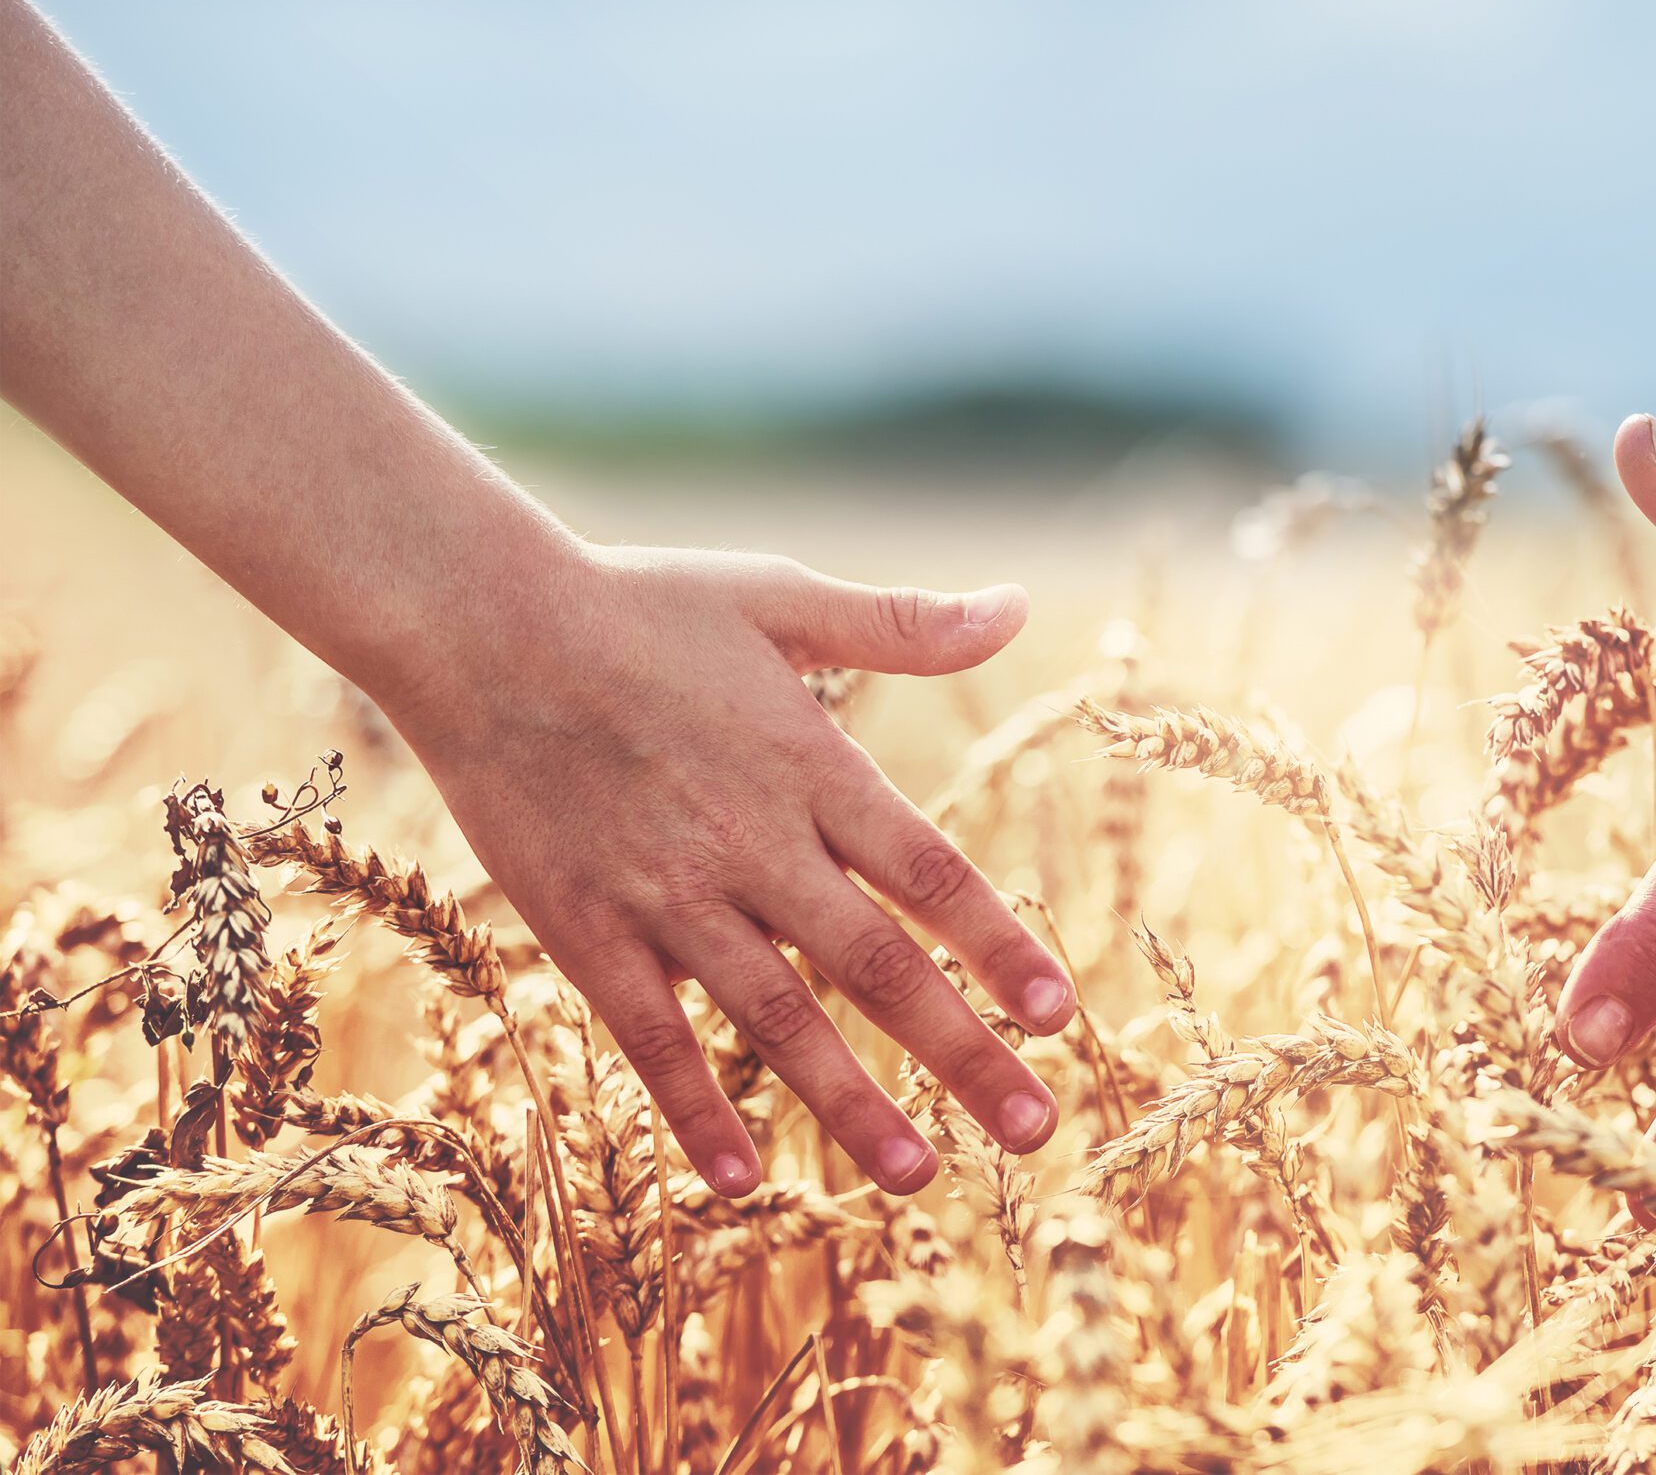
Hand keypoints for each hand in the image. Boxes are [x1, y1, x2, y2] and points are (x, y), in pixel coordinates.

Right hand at [379, 544, 1075, 1197]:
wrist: (475, 625)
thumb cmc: (637, 602)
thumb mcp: (780, 595)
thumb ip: (902, 624)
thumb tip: (1018, 605)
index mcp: (810, 767)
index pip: (930, 873)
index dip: (998, 946)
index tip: (1060, 1016)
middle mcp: (752, 845)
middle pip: (877, 967)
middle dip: (962, 1055)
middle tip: (1035, 1130)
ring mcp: (666, 898)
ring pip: (777, 1021)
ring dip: (851, 1105)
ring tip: (919, 1179)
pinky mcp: (585, 932)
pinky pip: (650, 1037)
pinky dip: (694, 1110)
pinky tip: (740, 1180)